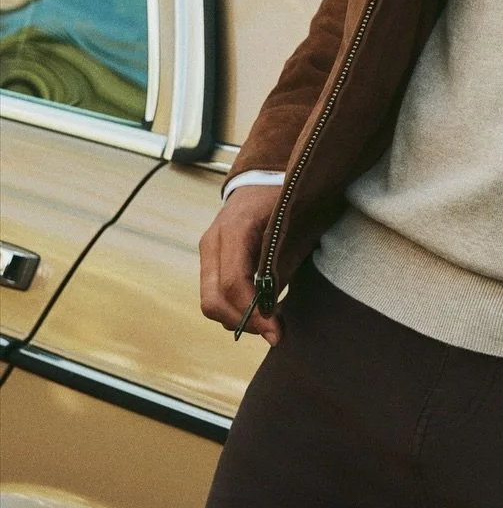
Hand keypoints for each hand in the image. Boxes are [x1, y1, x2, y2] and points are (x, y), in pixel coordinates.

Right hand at [199, 185, 283, 345]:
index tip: (277, 330)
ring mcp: (208, 251)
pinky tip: (261, 309)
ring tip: (271, 321)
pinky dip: (235, 308)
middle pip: (212, 300)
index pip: (233, 283)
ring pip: (211, 301)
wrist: (263, 176)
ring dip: (238, 318)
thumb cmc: (282, 196)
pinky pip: (216, 293)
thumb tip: (272, 308)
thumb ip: (279, 263)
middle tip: (274, 331)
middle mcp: (213, 242)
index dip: (253, 312)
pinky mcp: (211, 259)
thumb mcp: (290, 224)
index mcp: (234, 229)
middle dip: (242, 322)